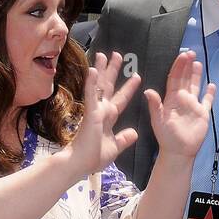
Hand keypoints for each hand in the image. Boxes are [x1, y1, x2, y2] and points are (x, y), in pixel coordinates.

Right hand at [67, 52, 140, 179]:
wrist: (81, 164)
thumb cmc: (94, 157)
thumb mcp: (115, 147)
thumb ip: (124, 139)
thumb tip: (134, 132)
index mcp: (109, 118)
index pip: (121, 99)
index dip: (129, 88)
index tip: (137, 76)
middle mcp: (102, 111)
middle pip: (109, 86)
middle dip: (113, 71)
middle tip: (117, 55)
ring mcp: (95, 111)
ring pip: (99, 86)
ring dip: (102, 70)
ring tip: (104, 54)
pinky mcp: (90, 113)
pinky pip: (91, 96)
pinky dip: (91, 83)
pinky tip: (92, 70)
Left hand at [144, 51, 215, 163]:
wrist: (178, 152)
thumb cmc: (166, 137)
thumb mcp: (158, 120)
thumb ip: (155, 105)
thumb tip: (148, 91)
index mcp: (171, 99)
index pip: (175, 79)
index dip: (178, 67)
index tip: (183, 56)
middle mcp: (182, 99)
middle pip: (185, 79)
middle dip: (187, 66)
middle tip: (191, 53)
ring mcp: (193, 106)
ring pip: (195, 86)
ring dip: (196, 75)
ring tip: (198, 63)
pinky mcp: (202, 114)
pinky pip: (207, 101)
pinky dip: (210, 93)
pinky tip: (212, 85)